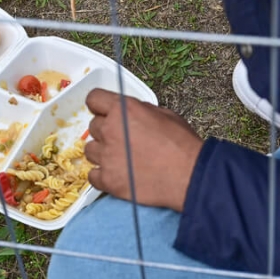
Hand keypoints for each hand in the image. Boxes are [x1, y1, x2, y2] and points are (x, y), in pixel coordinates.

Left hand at [83, 88, 203, 211]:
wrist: (189, 175)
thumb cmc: (182, 144)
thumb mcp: (163, 114)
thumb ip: (139, 111)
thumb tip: (130, 114)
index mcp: (123, 110)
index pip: (94, 98)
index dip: (99, 106)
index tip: (104, 112)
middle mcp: (110, 130)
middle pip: (94, 127)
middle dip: (105, 132)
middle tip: (122, 140)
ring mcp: (106, 156)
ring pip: (90, 151)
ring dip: (102, 153)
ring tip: (120, 159)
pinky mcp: (108, 180)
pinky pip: (92, 175)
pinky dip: (102, 175)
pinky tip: (117, 175)